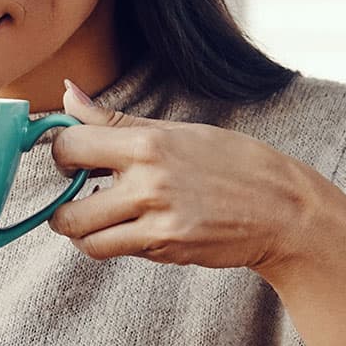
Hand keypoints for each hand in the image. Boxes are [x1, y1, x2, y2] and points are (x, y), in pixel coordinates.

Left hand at [47, 79, 326, 278]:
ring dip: (81, 230)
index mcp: (148, 143)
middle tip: (81, 195)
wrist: (284, 209)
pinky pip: (110, 250)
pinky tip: (126, 228)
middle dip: (63, 204)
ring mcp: (156, 218)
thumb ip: (113, 120)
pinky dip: (107, 242)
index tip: (73, 159)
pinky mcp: (165, 246)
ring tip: (100, 215)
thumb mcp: (175, 131)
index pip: (69, 145)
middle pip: (65, 207)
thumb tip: (67, 94)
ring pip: (82, 236)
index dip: (61, 154)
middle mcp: (148, 181)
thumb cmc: (231, 163)